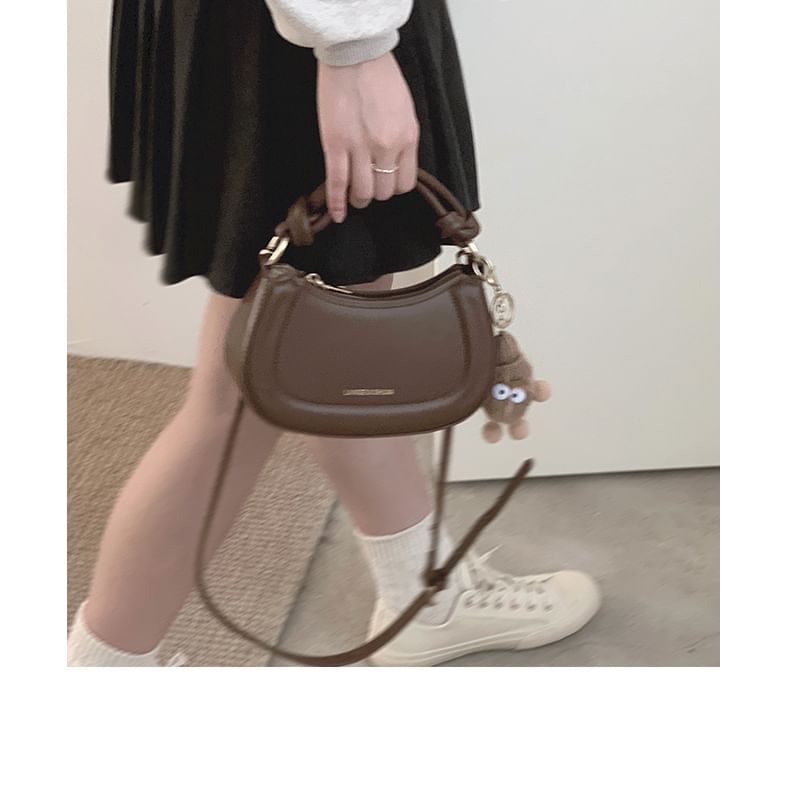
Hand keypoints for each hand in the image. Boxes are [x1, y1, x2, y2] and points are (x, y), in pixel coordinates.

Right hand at [317, 52, 419, 222]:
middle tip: (366, 189)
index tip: (385, 185)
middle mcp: (386, 147)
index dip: (393, 188)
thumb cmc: (380, 76)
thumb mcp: (404, 111)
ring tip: (353, 196)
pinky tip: (336, 214)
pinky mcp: (335, 145)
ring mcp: (360, 148)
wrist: (355, 53)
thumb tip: (394, 165)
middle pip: (382, 192)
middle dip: (374, 194)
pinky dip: (336, 203)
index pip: (404, 184)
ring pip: (361, 192)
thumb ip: (402, 140)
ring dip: (357, 199)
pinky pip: (337, 183)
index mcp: (407, 138)